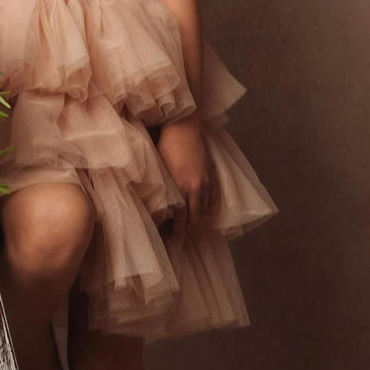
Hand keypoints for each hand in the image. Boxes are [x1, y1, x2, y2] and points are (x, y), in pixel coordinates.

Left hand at [156, 116, 216, 246]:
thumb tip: (156, 210)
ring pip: (205, 211)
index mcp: (182, 187)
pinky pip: (213, 200)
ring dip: (197, 221)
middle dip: (186, 231)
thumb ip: (162, 191)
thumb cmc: (165, 146)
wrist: (183, 127)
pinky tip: (201, 214)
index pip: (180, 219)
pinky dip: (207, 209)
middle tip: (177, 241)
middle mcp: (197, 187)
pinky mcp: (211, 175)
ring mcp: (207, 181)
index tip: (170, 243)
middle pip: (195, 218)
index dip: (175, 233)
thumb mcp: (160, 171)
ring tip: (188, 229)